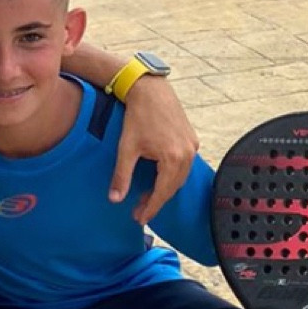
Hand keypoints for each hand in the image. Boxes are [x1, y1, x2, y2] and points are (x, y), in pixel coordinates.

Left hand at [108, 76, 199, 224]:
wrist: (150, 90)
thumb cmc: (138, 117)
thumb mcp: (126, 148)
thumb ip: (122, 176)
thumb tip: (115, 199)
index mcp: (173, 158)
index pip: (162, 192)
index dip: (151, 208)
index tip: (140, 219)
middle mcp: (187, 154)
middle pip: (173, 187)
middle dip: (156, 201)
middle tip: (139, 212)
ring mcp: (192, 147)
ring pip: (179, 178)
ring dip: (164, 189)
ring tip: (146, 198)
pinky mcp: (191, 140)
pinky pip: (184, 166)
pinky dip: (171, 176)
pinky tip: (158, 180)